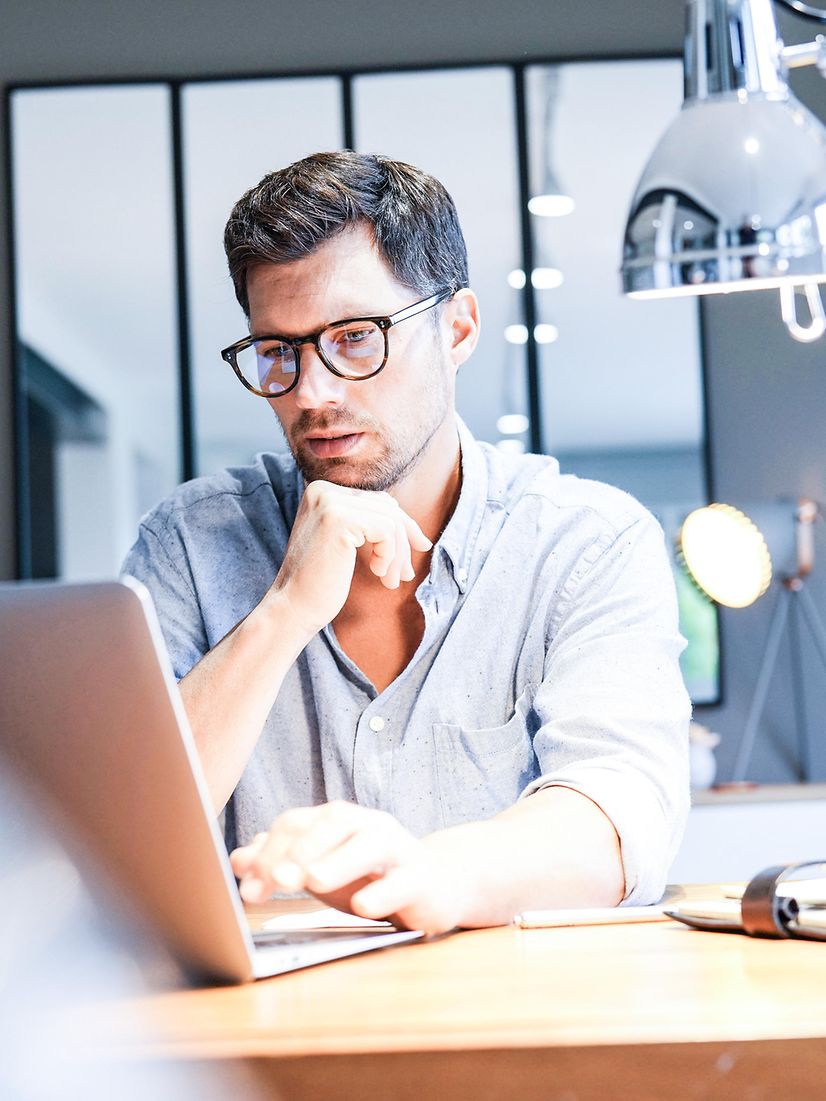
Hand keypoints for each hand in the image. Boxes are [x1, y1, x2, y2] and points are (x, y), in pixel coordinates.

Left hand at [229, 801, 463, 934]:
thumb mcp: (320, 870)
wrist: (434, 885)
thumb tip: (237, 859)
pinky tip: (365, 907)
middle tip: (277, 881)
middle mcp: (368, 824)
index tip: (248, 887)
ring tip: (314, 881)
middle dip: (300, 852)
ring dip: (339, 861)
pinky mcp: (422, 878)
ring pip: (370, 844)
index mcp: (338, 821)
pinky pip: (404, 881)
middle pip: (331, 824)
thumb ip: (281, 863)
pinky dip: (383, 892)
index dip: (269, 852)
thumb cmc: (370, 875)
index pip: (297, 824)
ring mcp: (398, 848)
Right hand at [270, 481, 431, 636]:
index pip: (377, 500)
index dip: (402, 527)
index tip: (417, 551)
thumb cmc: (320, 583)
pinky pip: (387, 531)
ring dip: (397, 556)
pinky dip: (389, 556)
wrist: (293, 608)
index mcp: (322, 492)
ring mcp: (330, 502)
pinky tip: (377, 573)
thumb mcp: (344, 545)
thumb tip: (411, 526)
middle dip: (403, 543)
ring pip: (391, 521)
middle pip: (387, 508)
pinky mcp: (339, 520)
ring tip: (390, 582)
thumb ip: (367, 525)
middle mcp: (324, 491)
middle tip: (406, 574)